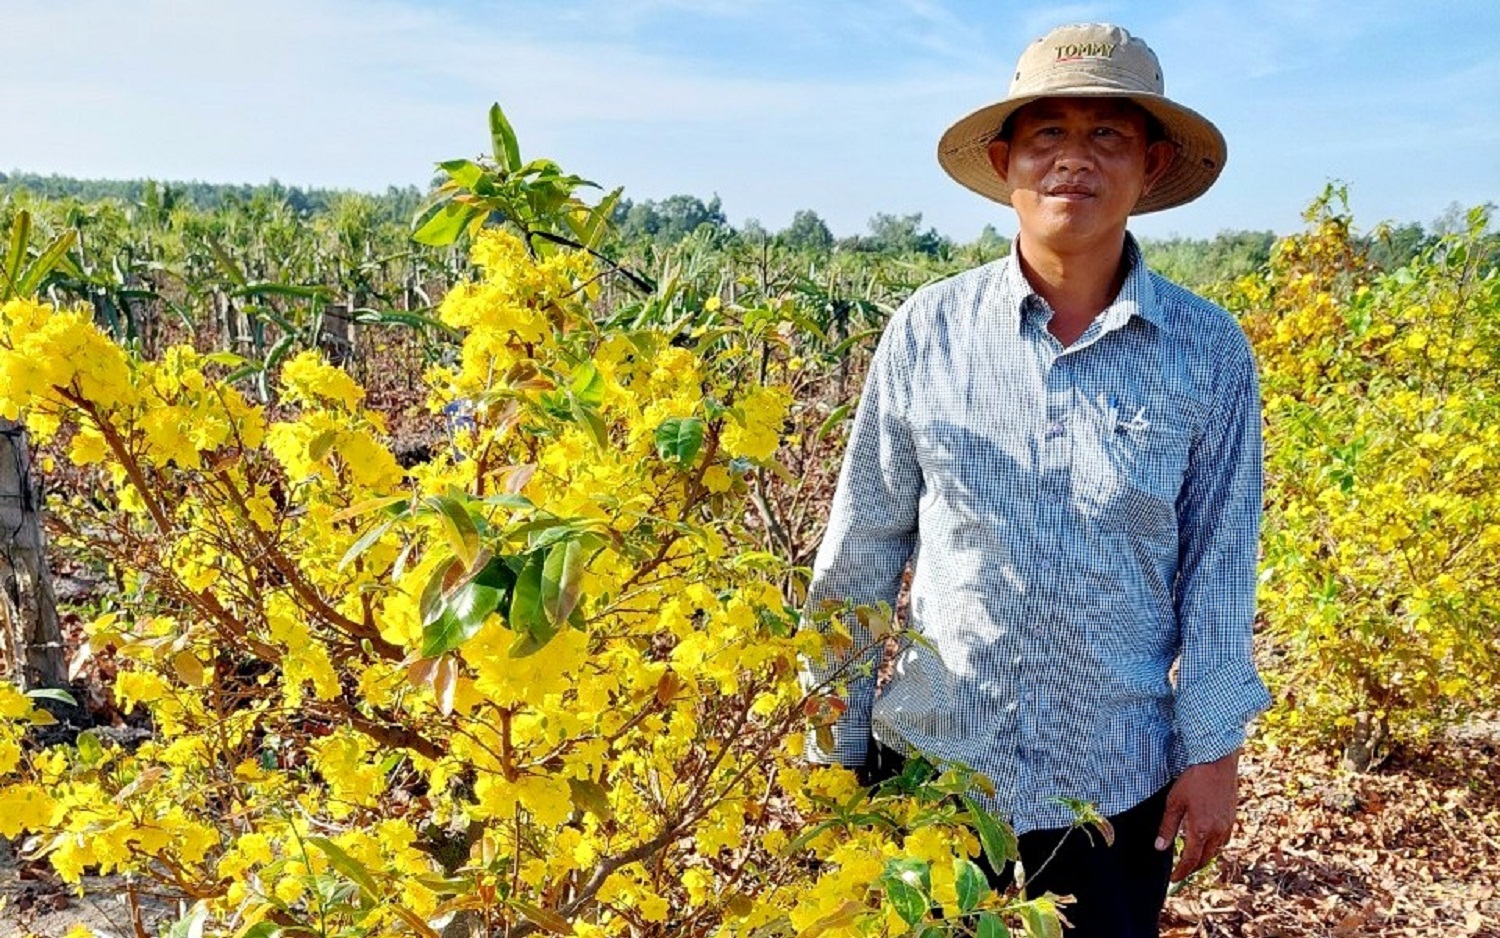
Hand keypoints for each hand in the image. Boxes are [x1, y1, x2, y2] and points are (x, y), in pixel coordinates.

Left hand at [1155, 749, 1239, 881]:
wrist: (1218, 763)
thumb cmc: (1193, 780)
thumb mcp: (1174, 803)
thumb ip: (1167, 827)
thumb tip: (1160, 847)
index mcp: (1200, 830)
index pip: (1190, 860)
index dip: (1181, 872)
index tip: (1174, 879)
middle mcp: (1217, 832)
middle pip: (1205, 859)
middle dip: (1192, 868)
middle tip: (1181, 870)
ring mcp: (1227, 826)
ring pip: (1216, 851)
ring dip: (1204, 857)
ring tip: (1192, 857)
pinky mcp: (1232, 818)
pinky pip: (1225, 840)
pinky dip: (1215, 846)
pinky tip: (1207, 840)